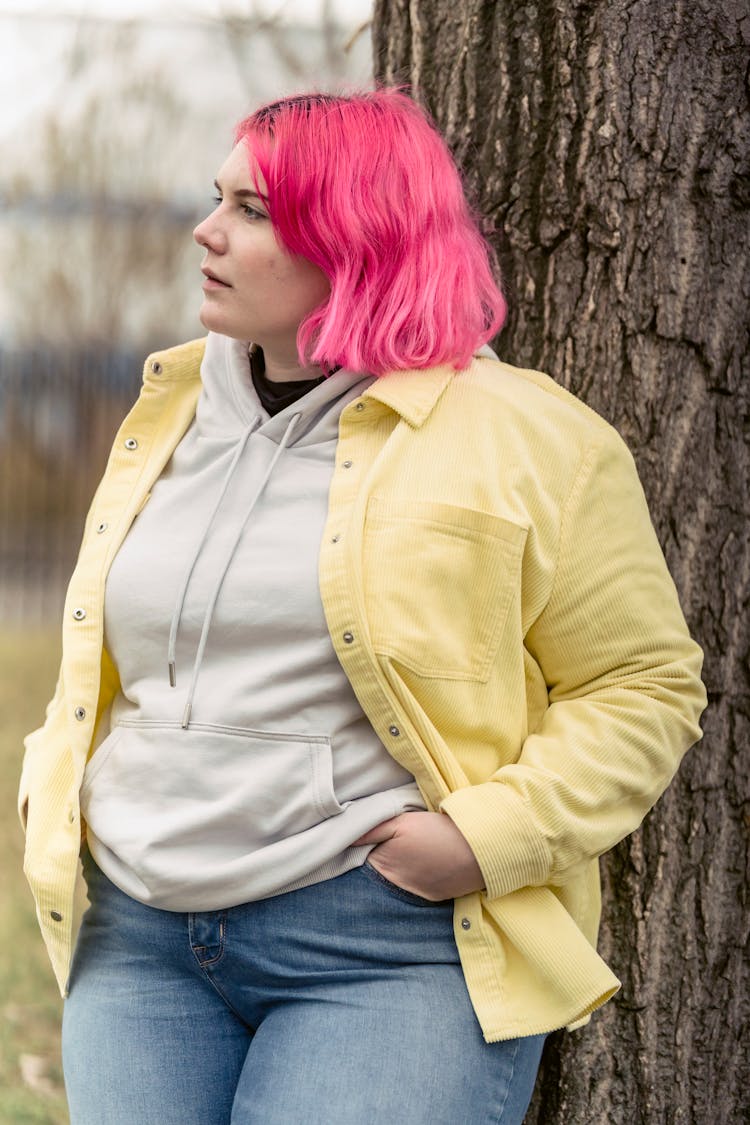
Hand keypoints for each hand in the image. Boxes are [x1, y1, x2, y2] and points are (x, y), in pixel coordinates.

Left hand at [352, 811, 484, 900]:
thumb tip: (345, 837)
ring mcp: (415, 894)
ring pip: (399, 881)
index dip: (367, 844)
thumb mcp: (403, 822)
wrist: (477, 850)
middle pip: (380, 871)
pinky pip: (418, 888)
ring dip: (402, 870)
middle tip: (401, 842)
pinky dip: (420, 877)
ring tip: (418, 852)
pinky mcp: (433, 897)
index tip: (376, 836)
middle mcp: (395, 885)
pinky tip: (430, 863)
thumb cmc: (437, 832)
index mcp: (383, 864)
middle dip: (384, 858)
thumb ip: (372, 829)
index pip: (363, 856)